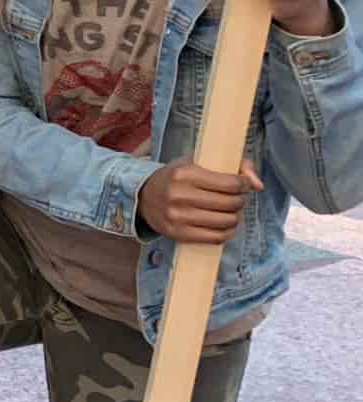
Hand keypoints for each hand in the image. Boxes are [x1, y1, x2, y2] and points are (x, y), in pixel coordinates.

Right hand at [140, 161, 259, 244]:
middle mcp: (180, 195)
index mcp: (184, 174)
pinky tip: (227, 226)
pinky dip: (228, 232)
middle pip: (230, 203)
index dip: (244, 184)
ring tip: (232, 211)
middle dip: (240, 201)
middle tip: (237, 198)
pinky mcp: (177, 233)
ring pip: (226, 221)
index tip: (244, 184)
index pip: (230, 184)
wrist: (142, 197)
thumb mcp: (196, 164)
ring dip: (236, 217)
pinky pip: (215, 237)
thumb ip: (233, 166)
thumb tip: (258, 185)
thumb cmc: (175, 178)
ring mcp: (178, 216)